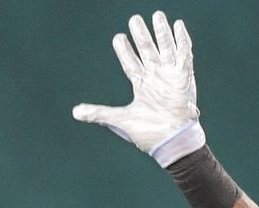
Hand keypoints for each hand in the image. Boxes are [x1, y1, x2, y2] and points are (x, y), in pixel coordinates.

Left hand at [72, 11, 204, 166]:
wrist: (170, 140)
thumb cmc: (148, 132)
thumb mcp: (119, 120)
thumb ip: (98, 113)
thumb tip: (74, 112)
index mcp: (142, 87)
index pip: (130, 64)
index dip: (124, 51)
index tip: (118, 37)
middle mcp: (156, 78)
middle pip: (147, 51)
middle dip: (141, 35)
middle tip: (134, 19)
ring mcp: (170, 77)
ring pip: (165, 48)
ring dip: (162, 32)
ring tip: (158, 15)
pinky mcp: (183, 78)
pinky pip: (184, 55)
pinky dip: (182, 41)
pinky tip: (178, 26)